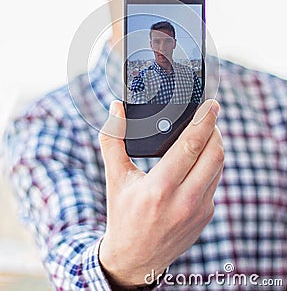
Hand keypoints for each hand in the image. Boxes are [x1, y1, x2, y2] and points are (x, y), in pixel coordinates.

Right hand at [99, 99, 223, 287]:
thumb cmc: (123, 213)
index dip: (204, 121)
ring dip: (215, 145)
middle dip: (214, 128)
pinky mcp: (206, 215)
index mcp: (159, 188)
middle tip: (210, 113)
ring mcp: (199, 210)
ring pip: (218, 166)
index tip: (211, 104)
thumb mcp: (114, 177)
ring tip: (205, 131)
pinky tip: (200, 156)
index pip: (191, 145)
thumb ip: (113, 139)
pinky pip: (215, 181)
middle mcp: (184, 201)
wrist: (135, 257)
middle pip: (214, 153)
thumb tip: (116, 109)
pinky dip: (211, 163)